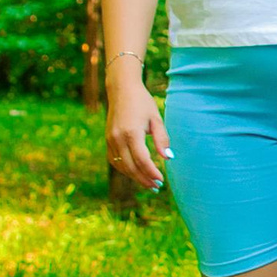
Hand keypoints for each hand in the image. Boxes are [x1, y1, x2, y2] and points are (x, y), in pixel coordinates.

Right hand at [105, 74, 169, 188]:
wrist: (121, 89)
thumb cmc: (142, 102)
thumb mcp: (156, 118)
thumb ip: (162, 139)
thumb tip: (168, 158)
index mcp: (131, 132)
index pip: (142, 160)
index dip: (152, 173)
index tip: (161, 181)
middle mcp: (118, 138)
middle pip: (131, 167)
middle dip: (144, 179)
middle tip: (156, 187)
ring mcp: (110, 140)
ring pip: (122, 166)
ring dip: (135, 177)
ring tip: (148, 183)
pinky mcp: (107, 140)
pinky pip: (114, 161)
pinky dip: (125, 169)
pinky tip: (135, 173)